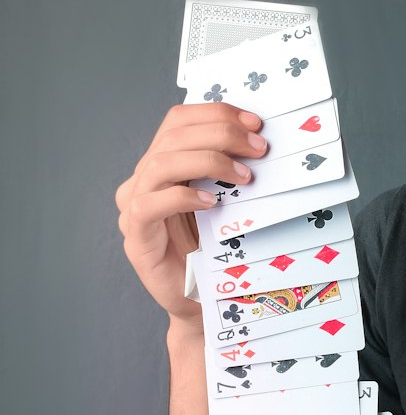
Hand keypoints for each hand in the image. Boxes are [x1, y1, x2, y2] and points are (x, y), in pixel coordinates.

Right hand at [114, 102, 269, 327]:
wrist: (202, 301)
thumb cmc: (217, 249)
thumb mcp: (228, 199)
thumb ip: (229, 169)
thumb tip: (261, 138)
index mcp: (163, 163)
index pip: (179, 120)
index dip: (216, 113)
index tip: (254, 122)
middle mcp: (144, 179)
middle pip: (173, 136)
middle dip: (221, 134)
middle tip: (260, 148)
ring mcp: (135, 207)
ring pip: (160, 163)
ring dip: (208, 161)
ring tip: (244, 176)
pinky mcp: (136, 236)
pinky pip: (149, 205)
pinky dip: (182, 197)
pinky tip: (212, 203)